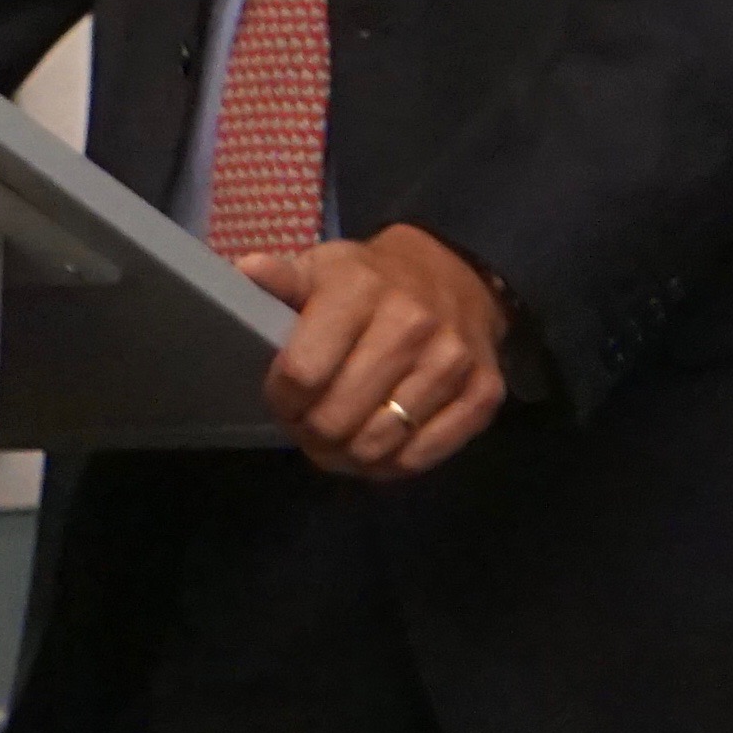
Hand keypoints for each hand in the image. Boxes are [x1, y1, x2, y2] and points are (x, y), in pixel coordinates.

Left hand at [241, 222, 510, 480]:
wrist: (460, 272)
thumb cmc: (373, 280)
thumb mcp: (325, 268)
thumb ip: (284, 279)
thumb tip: (249, 271)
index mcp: (362, 290)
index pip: (302, 374)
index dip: (282, 399)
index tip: (285, 396)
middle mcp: (412, 323)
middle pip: (336, 420)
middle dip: (311, 432)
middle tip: (311, 424)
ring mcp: (453, 360)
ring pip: (378, 445)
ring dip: (348, 454)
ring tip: (342, 437)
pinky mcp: (484, 391)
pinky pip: (423, 456)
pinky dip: (393, 464)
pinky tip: (380, 446)